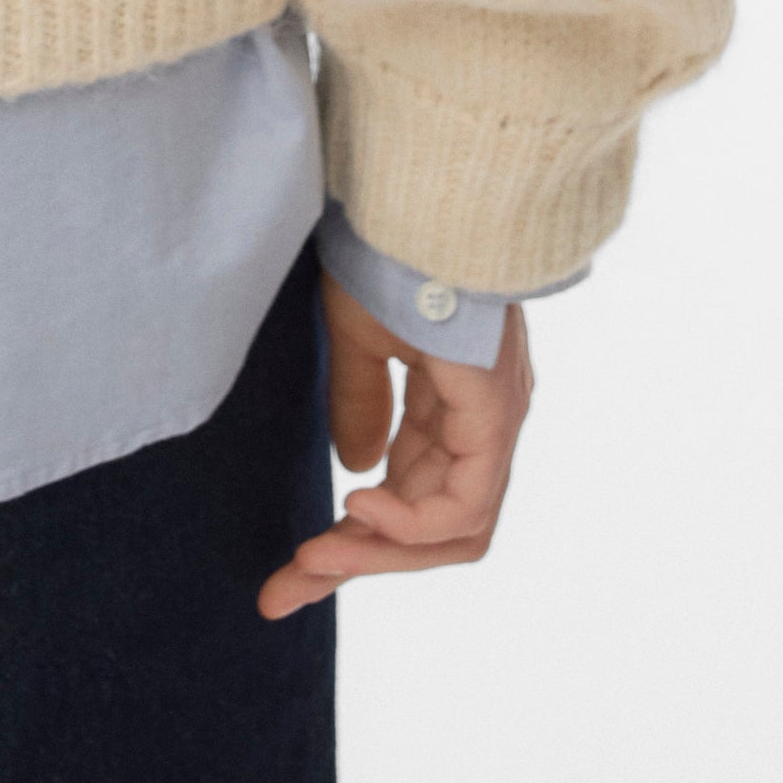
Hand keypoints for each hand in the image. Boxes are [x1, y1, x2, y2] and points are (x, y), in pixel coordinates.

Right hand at [256, 279, 535, 617]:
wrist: (418, 196)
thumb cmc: (387, 249)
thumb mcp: (360, 337)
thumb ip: (362, 403)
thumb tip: (360, 467)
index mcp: (456, 403)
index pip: (414, 494)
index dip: (354, 540)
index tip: (289, 570)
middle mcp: (485, 422)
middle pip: (436, 529)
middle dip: (359, 563)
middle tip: (286, 585)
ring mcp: (497, 421)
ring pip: (452, 530)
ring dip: (377, 554)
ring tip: (308, 557)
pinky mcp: (495, 415)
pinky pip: (462, 504)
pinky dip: (408, 523)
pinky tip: (354, 507)